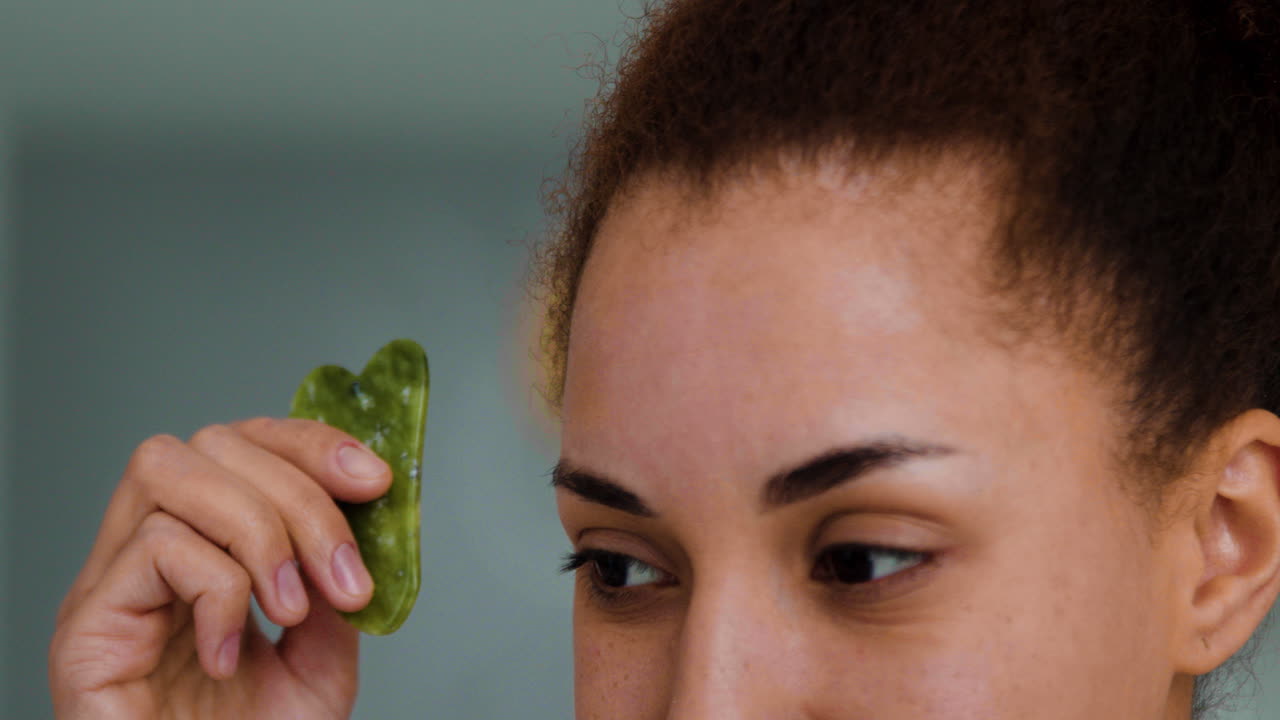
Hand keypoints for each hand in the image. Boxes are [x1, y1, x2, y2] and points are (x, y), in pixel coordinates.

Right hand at [49, 418, 391, 718]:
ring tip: (290, 609)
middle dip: (301, 494)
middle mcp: (149, 553)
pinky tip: (231, 653)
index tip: (376, 478)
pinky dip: (218, 589)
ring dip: (259, 531)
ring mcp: (111, 584)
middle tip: (345, 579)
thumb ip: (336, 597)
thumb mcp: (321, 666)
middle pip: (213, 441)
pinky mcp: (86, 624)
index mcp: (204, 549)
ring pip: (173, 470)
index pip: (245, 443)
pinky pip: (155, 548)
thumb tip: (361, 532)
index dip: (309, 442)